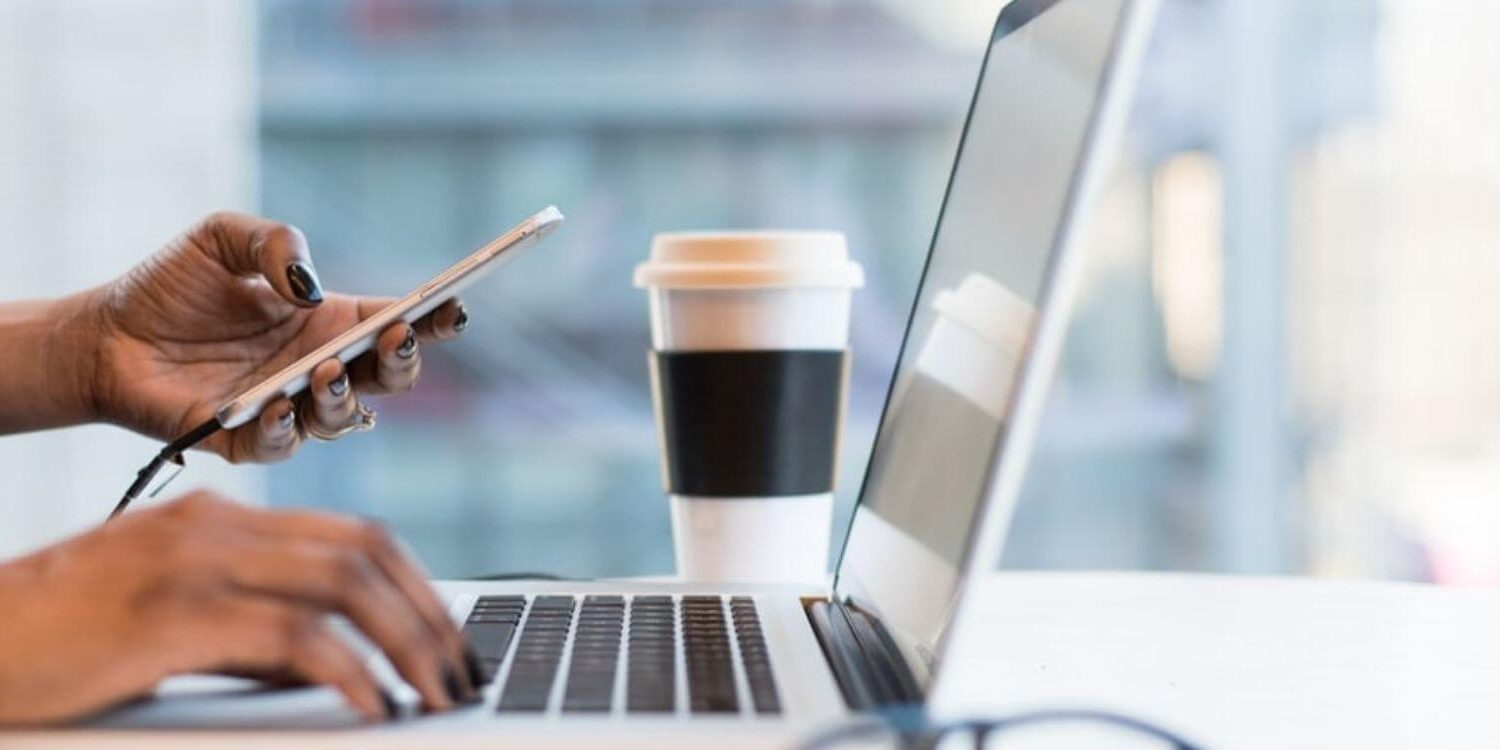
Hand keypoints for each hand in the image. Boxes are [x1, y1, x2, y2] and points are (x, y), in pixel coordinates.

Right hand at [0, 492, 479, 724]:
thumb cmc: (60, 645)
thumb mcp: (171, 624)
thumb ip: (252, 633)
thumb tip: (336, 666)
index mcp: (219, 522)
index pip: (353, 534)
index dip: (417, 584)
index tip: (450, 637)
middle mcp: (215, 528)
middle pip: (365, 551)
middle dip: (429, 615)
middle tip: (462, 672)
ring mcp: (194, 564)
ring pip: (344, 583)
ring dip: (408, 641)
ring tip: (437, 693)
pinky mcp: (171, 614)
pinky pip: (293, 635)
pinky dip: (349, 670)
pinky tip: (373, 705)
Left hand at [88, 212, 467, 461]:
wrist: (102, 335)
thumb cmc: (169, 286)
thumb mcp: (222, 238)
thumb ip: (274, 242)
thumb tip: (310, 286)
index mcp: (328, 322)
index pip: (397, 323)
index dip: (432, 318)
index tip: (453, 306)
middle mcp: (318, 368)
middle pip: (388, 378)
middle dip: (404, 362)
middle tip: (396, 338)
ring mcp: (287, 407)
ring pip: (344, 418)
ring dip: (344, 397)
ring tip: (325, 371)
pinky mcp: (244, 440)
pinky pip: (281, 446)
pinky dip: (286, 429)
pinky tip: (277, 404)